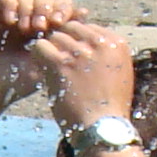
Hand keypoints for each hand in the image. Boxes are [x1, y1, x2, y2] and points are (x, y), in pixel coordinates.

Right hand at [0, 0, 83, 128]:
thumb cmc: (17, 80)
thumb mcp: (47, 61)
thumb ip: (63, 39)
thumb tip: (84, 11)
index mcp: (44, 25)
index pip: (59, 4)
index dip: (62, 7)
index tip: (59, 22)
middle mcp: (27, 14)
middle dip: (45, 6)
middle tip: (40, 27)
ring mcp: (7, 10)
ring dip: (28, 6)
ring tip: (24, 28)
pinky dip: (9, 2)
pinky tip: (10, 21)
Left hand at [22, 19, 137, 131]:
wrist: (102, 129)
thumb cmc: (109, 108)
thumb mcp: (119, 74)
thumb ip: (106, 55)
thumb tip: (86, 43)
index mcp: (117, 43)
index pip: (89, 27)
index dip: (78, 41)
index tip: (75, 57)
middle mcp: (100, 43)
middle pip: (72, 28)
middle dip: (64, 42)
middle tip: (59, 60)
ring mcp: (80, 52)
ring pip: (55, 36)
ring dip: (51, 51)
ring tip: (52, 69)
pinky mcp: (60, 62)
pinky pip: (40, 46)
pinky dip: (38, 55)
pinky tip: (41, 68)